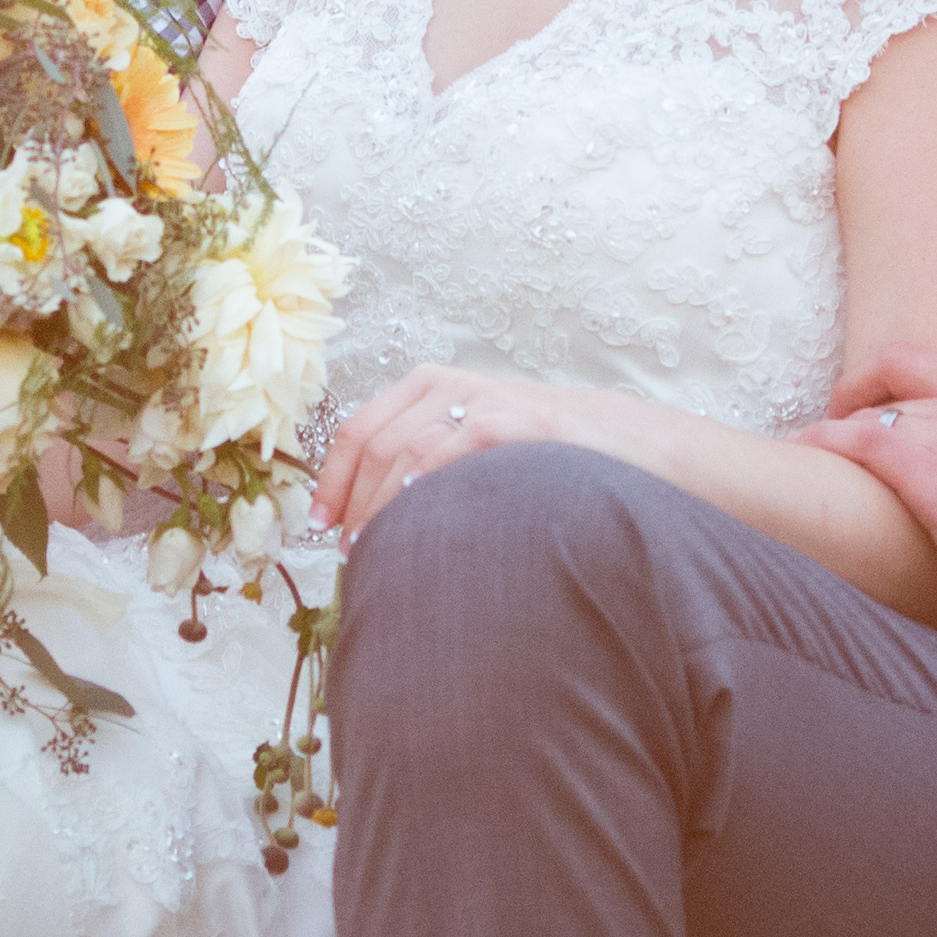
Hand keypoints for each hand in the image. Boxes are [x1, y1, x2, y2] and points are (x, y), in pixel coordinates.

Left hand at [312, 364, 605, 543]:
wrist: (616, 439)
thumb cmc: (535, 451)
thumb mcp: (470, 435)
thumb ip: (423, 456)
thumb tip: (364, 514)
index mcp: (428, 383)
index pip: (358, 430)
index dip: (333, 481)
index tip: (321, 524)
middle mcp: (448, 384)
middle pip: (375, 448)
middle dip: (356, 506)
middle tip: (353, 553)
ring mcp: (477, 400)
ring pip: (402, 457)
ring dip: (382, 511)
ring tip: (379, 553)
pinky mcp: (505, 421)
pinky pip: (443, 460)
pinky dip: (420, 496)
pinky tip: (416, 527)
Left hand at [808, 345, 936, 638]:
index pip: (913, 360)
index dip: (873, 379)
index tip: (856, 404)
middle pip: (882, 387)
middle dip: (846, 407)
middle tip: (826, 438)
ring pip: (861, 416)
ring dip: (830, 438)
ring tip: (804, 457)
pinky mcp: (921, 468)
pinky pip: (851, 441)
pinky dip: (818, 443)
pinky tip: (798, 456)